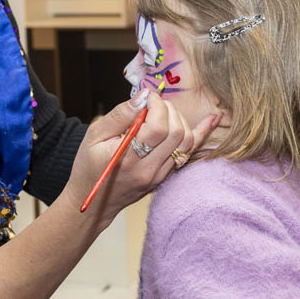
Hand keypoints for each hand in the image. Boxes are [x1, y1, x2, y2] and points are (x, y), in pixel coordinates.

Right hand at [66, 91, 218, 224]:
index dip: (157, 106)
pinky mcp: (165, 177)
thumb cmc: (88, 166)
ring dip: (179, 120)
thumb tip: (143, 96)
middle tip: (153, 104)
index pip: (158, 127)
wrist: (93, 201)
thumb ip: (120, 115)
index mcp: (129, 158)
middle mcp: (148, 170)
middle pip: (176, 133)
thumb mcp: (94, 135)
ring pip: (186, 142)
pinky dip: (198, 134)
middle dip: (169, 110)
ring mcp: (160, 176)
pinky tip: (210, 120)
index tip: (148, 97)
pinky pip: (187, 153)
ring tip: (162, 113)